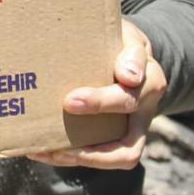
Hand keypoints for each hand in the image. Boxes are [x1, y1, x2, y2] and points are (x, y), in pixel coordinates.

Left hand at [32, 19, 165, 169]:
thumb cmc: (123, 44)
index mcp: (151, 81)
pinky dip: (71, 156)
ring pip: (120, 158)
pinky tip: (42, 150)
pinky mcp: (118, 139)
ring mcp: (135, 130)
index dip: (102, 102)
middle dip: (92, 144)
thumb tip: (128, 75)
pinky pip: (100, 157)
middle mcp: (146, 112)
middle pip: (129, 142)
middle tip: (53, 129)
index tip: (70, 101)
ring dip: (82, 159)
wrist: (131, 58)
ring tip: (48, 151)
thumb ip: (130, 50)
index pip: (131, 95)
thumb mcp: (128, 35)